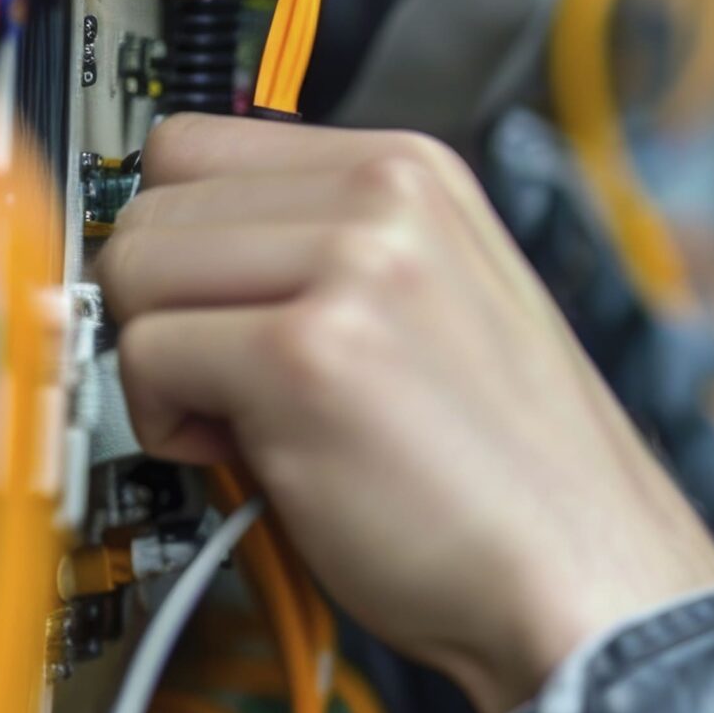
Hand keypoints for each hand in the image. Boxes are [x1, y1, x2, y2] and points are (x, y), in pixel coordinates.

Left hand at [98, 113, 713, 712]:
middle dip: (170, 302)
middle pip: (155, 202)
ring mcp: (352, 269)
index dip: (188, 238)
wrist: (578, 570)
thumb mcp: (437, 296)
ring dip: (163, 361)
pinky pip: (143, 357)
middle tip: (240, 377)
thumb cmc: (509, 470)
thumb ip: (326, 248)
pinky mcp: (305, 355)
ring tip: (253, 417)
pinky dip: (170, 425)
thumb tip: (184, 251)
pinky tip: (257, 455)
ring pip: (134, 270)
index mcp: (416, 172)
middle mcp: (386, 200)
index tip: (213, 303)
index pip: (201, 142)